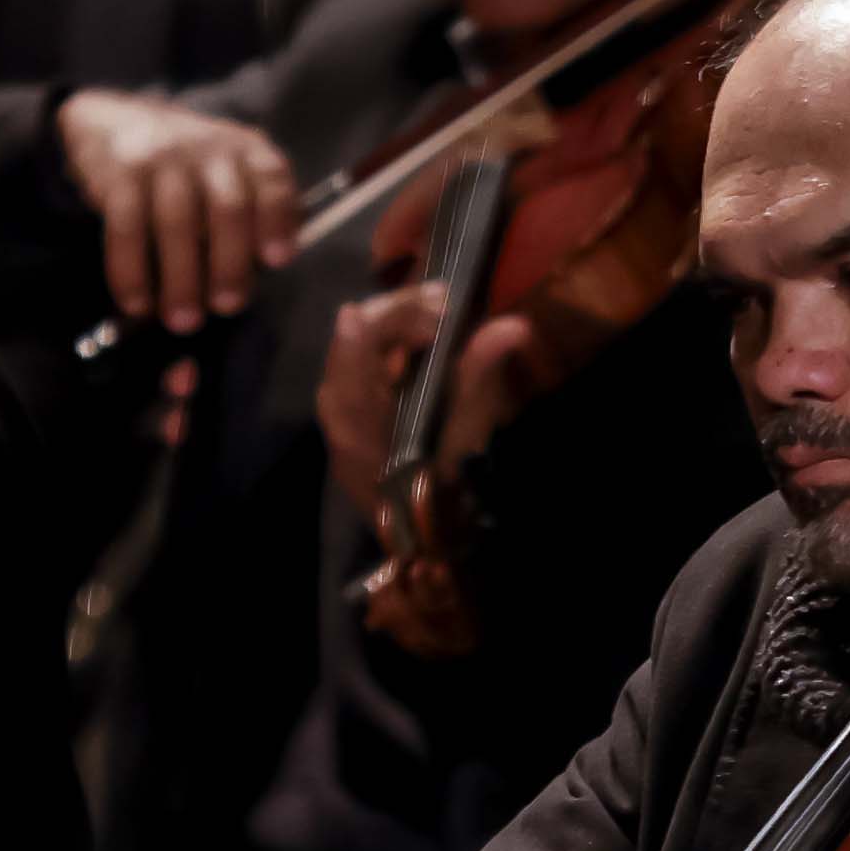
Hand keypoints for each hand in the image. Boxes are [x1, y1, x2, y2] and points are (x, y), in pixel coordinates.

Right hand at [57, 89, 299, 335]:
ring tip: (182, 321)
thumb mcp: (230, 176)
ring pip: (177, 221)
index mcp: (247, 152)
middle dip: (230, 264)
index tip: (277, 260)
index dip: (277, 219)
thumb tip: (260, 276)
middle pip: (227, 208)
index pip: (272, 179)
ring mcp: (164, 158)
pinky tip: (137, 303)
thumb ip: (253, 218)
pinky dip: (131, 271)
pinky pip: (126, 227)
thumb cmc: (188, 171)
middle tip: (226, 308)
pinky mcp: (120, 173)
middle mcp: (209, 149)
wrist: (117, 122)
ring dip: (181, 278)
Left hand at [315, 278, 545, 521]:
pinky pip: (362, 360)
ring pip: (356, 343)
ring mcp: (338, 411)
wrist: (423, 548)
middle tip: (447, 302)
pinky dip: (392, 342)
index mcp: (356, 419)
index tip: (443, 307)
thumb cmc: (445, 499)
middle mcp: (336, 410)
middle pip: (355, 335)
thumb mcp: (466, 441)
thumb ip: (480, 380)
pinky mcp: (349, 411)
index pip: (359, 343)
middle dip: (401, 310)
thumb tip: (514, 328)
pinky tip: (422, 334)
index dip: (399, 314)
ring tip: (440, 312)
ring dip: (398, 322)